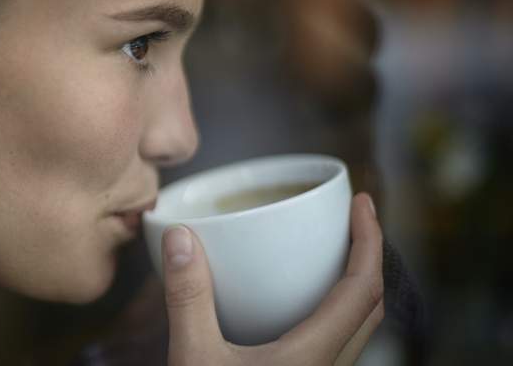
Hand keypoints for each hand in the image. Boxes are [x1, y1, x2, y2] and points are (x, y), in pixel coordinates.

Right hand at [161, 193, 383, 365]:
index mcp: (312, 356)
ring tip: (330, 251)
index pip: (363, 287)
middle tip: (351, 219)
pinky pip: (337, 340)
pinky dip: (334, 307)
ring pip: (358, 325)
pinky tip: (299, 301)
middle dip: (369, 254)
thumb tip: (180, 238)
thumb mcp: (195, 360)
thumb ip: (188, 299)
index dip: (370, 240)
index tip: (363, 202)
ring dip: (355, 282)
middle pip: (371, 304)